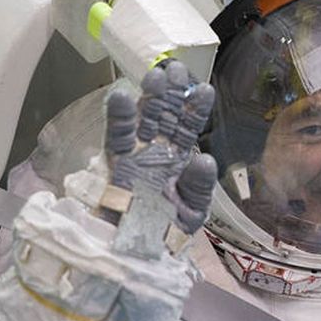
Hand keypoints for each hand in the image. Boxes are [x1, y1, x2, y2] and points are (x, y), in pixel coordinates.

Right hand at [101, 60, 216, 257]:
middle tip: (178, 68)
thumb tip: (204, 160)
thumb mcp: (192, 210)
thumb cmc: (166, 231)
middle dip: (172, 92)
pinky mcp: (116, 163)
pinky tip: (120, 96)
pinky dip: (117, 117)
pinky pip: (117, 136)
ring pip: (143, 118)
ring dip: (149, 97)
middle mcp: (159, 151)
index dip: (196, 109)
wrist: (138, 252)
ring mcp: (137, 154)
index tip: (205, 90)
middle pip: (166, 114)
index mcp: (180, 159)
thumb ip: (199, 186)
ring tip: (155, 76)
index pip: (190, 128)